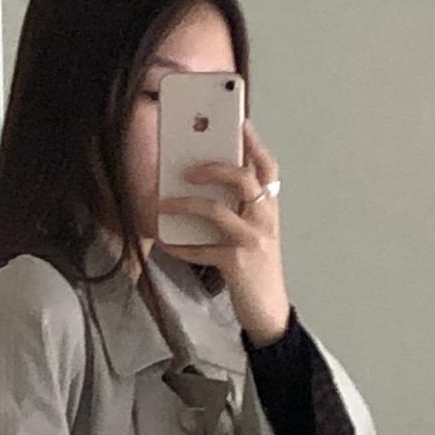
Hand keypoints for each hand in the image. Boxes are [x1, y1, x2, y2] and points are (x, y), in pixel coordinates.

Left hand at [157, 117, 289, 347]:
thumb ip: (241, 211)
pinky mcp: (236, 263)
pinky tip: (164, 243)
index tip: (241, 123)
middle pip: (243, 179)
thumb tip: (204, 189)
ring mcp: (252, 241)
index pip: (269, 168)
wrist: (269, 311)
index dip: (255, 144)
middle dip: (214, 167)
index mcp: (270, 209)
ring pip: (217, 210)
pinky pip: (201, 248)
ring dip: (185, 204)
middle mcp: (265, 220)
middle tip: (188, 168)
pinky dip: (180, 246)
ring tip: (164, 204)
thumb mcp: (256, 234)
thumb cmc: (257, 269)